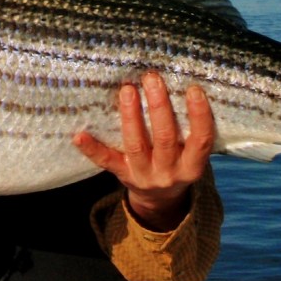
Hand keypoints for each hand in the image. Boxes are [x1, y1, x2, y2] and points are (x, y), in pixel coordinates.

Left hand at [74, 71, 215, 231]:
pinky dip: (92, 148)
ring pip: (136, 145)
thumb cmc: (178, 162)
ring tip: (127, 90)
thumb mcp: (191, 154)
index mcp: (192, 166)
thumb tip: (182, 83)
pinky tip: (79, 135)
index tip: (193, 90)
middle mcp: (169, 172)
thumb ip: (190, 129)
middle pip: (165, 138)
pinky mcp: (122, 175)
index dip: (199, 116)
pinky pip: (105, 161)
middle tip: (152, 78)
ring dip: (131, 116)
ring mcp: (143, 175)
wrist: (160, 201)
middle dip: (159, 107)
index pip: (201, 140)